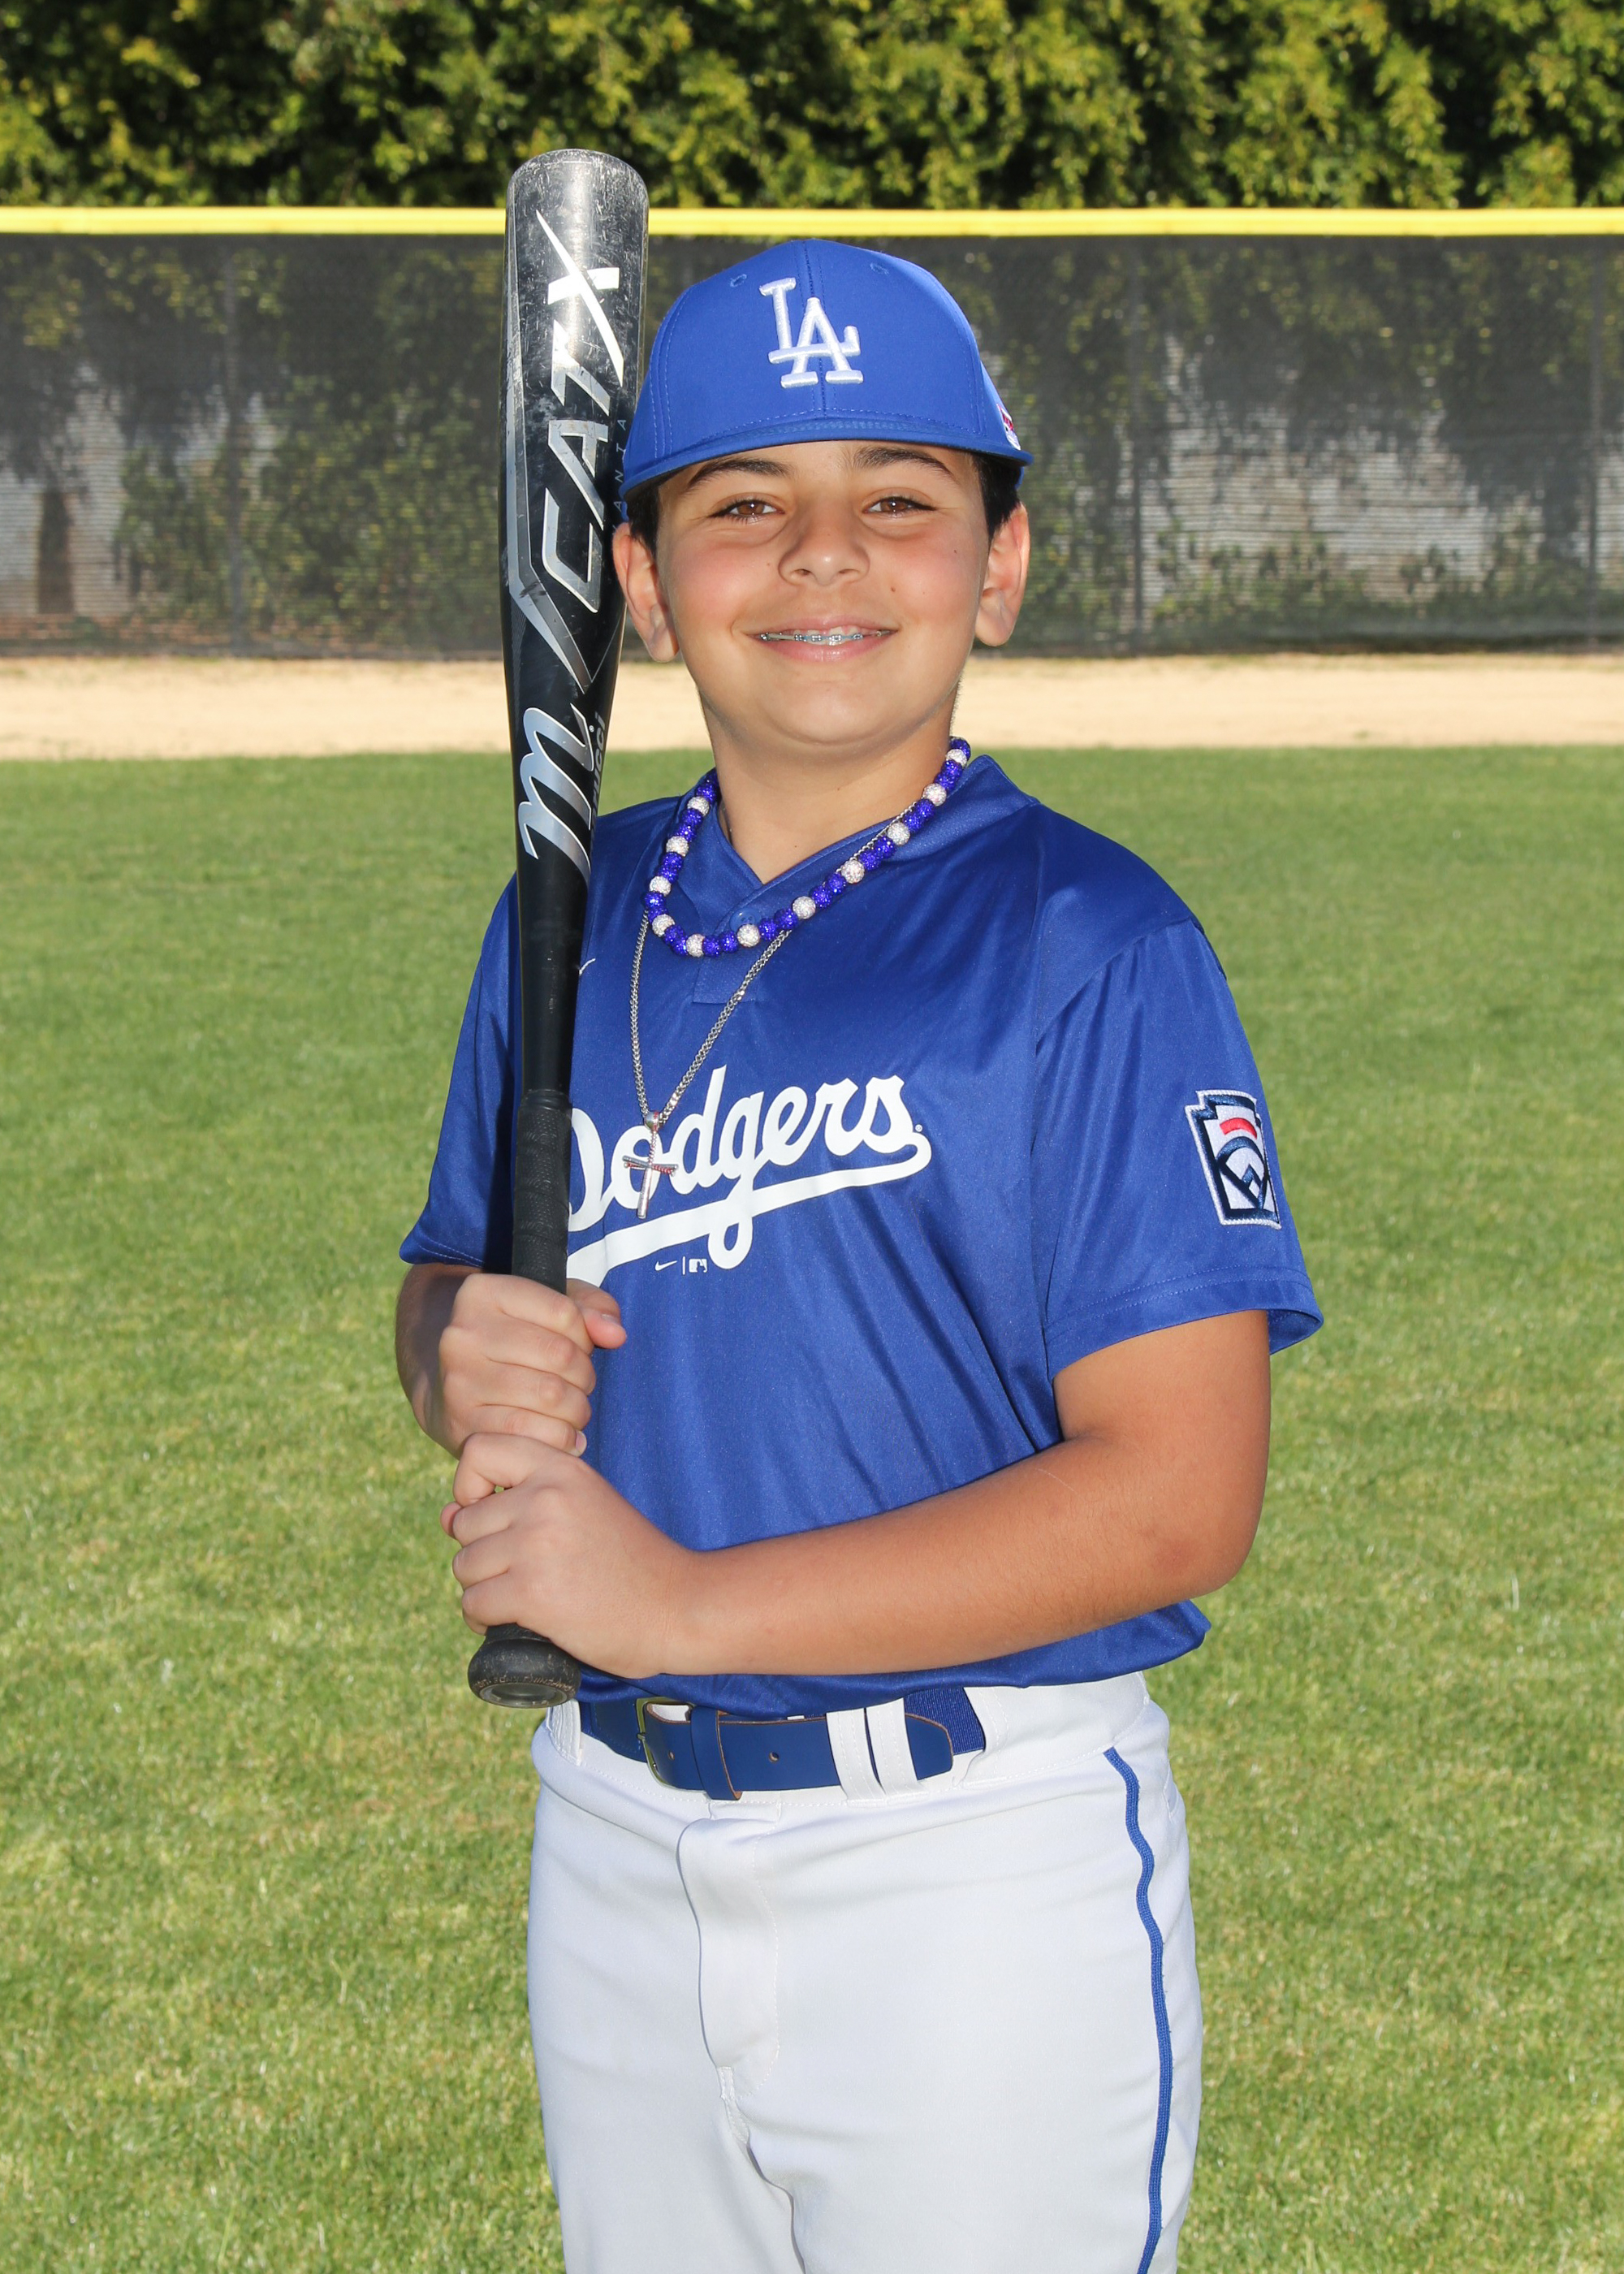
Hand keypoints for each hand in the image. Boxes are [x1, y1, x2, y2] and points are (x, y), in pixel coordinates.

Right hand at [432, 1273, 624, 1455]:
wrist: (447, 1383)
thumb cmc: (512, 1338)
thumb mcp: (546, 1306)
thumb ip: (590, 1307)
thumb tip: (615, 1334)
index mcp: (482, 1293)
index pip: (564, 1312)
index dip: (585, 1335)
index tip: (579, 1346)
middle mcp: (462, 1335)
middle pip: (560, 1355)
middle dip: (585, 1374)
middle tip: (581, 1384)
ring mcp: (459, 1381)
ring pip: (551, 1396)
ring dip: (577, 1408)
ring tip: (574, 1409)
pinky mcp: (463, 1424)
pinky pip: (533, 1434)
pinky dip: (561, 1438)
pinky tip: (564, 1434)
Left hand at [444, 1434, 694, 1679]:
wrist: (679, 1606)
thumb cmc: (631, 1561)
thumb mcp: (584, 1508)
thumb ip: (521, 1500)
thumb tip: (445, 1515)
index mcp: (561, 1469)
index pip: (478, 1448)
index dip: (469, 1484)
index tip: (492, 1512)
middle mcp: (545, 1498)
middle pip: (464, 1523)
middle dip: (481, 1552)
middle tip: (520, 1571)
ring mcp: (536, 1544)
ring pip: (464, 1566)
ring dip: (481, 1588)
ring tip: (519, 1597)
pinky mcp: (532, 1592)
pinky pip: (473, 1603)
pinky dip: (482, 1619)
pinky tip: (510, 1621)